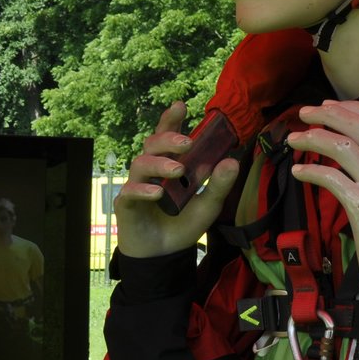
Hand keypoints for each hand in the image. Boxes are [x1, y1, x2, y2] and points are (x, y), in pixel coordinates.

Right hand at [115, 102, 240, 258]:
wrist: (166, 254)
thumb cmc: (184, 223)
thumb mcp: (208, 204)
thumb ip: (219, 184)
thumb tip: (232, 160)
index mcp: (169, 165)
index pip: (167, 137)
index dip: (171, 120)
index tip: (180, 105)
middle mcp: (151, 171)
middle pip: (152, 144)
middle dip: (168, 139)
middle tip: (187, 143)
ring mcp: (137, 186)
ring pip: (140, 163)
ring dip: (159, 164)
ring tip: (178, 171)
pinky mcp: (126, 204)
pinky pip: (130, 192)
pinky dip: (143, 190)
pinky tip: (156, 193)